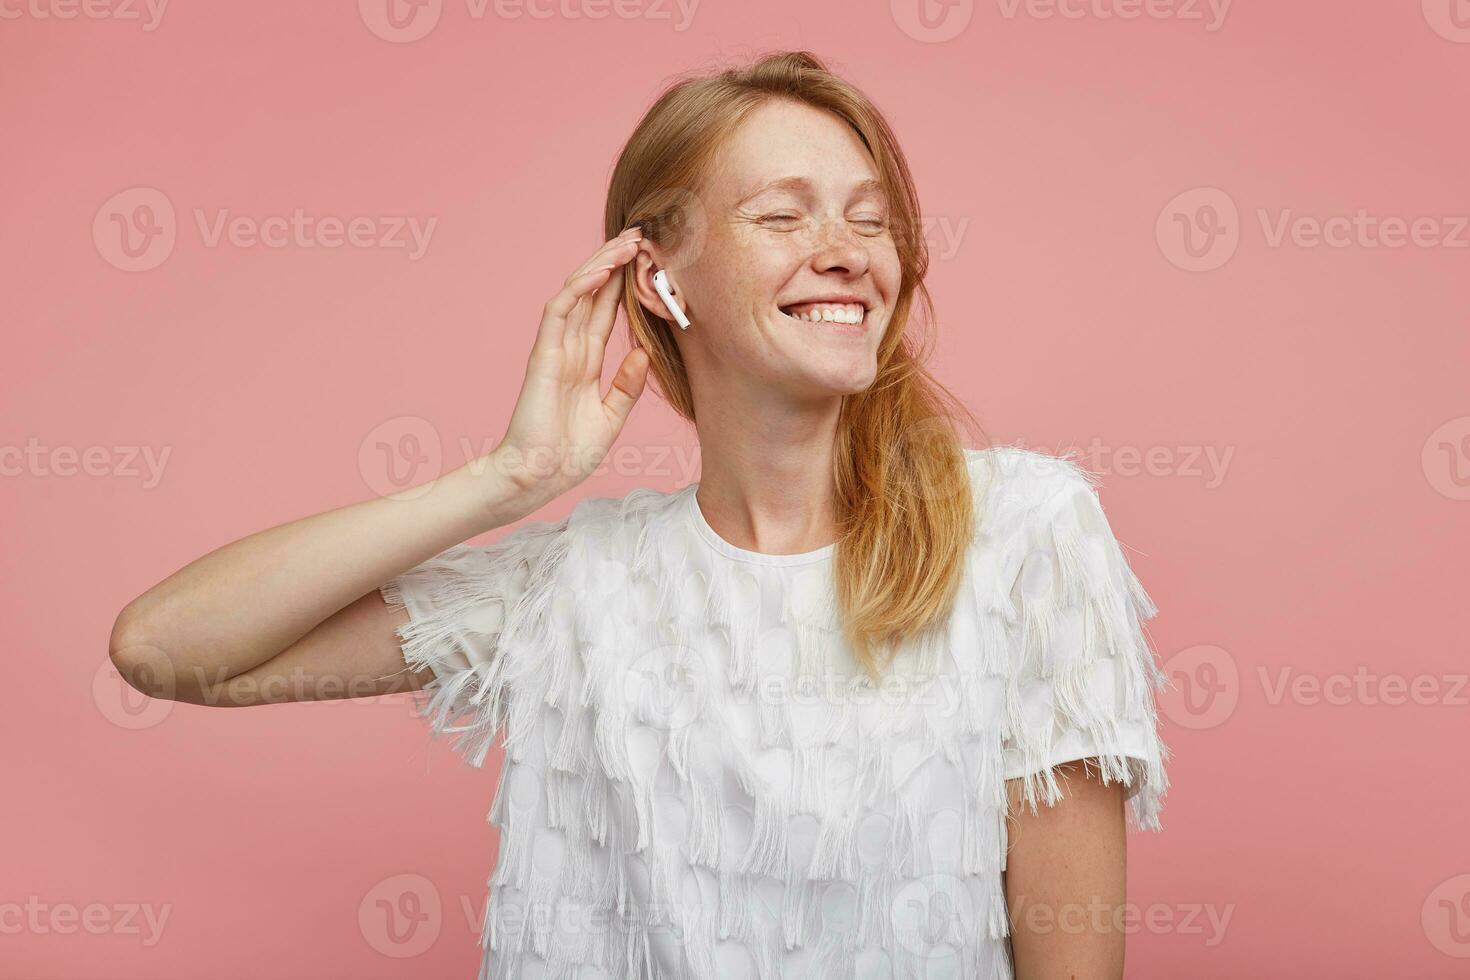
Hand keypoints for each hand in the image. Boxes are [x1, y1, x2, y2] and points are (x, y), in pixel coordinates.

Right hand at [489, 226, 651, 509]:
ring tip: (627, 241)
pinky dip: (580, 287)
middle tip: (640, 235)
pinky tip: (602, 269)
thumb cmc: (568, 455)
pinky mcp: (544, 354)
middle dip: (614, 263)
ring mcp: (555, 349)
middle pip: (593, 294)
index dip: (623, 286)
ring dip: (601, 264)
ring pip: (577, 292)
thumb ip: (627, 385)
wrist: (539, 476)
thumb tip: (645, 352)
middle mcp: (570, 349)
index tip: (646, 262)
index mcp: (585, 363)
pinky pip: (560, 309)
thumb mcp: (611, 417)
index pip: (605, 313)